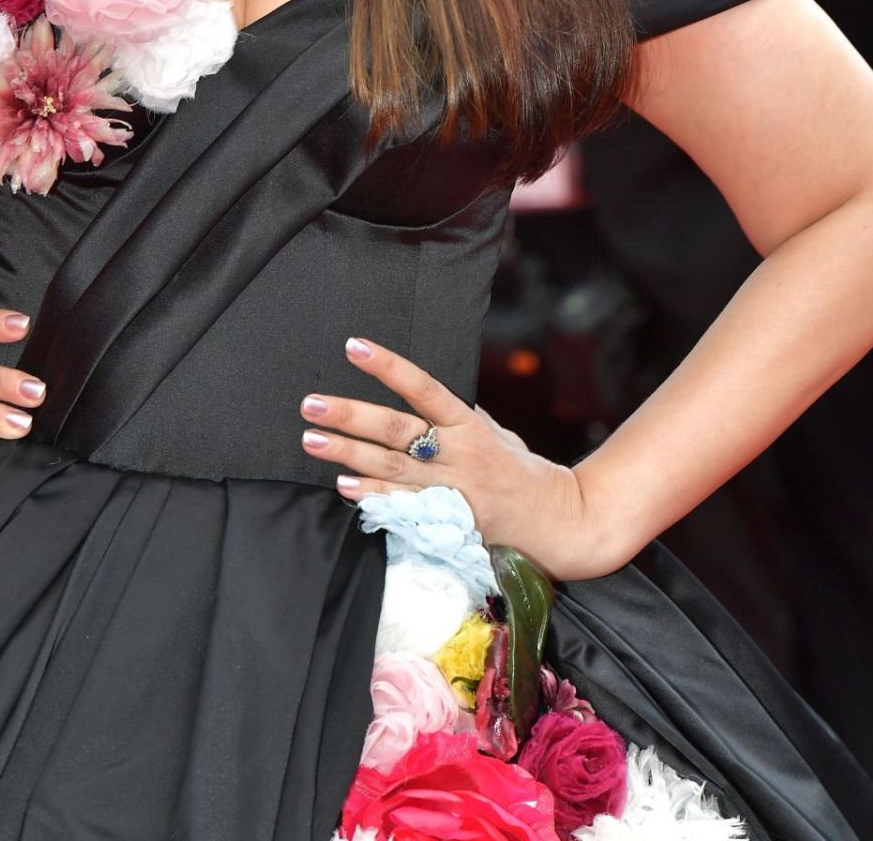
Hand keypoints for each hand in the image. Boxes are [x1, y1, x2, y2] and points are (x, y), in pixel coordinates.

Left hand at [299, 336, 609, 580]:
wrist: (561, 526)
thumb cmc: (527, 475)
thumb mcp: (498, 435)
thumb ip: (461, 418)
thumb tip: (425, 397)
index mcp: (470, 425)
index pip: (422, 387)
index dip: (388, 366)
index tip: (353, 347)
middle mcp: (458, 455)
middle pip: (396, 430)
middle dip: (350, 415)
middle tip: (311, 404)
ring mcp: (451, 492)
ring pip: (391, 468)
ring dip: (348, 454)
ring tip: (312, 440)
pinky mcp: (448, 524)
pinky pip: (402, 508)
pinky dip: (371, 496)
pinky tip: (344, 484)